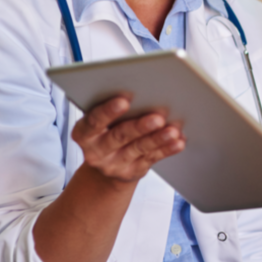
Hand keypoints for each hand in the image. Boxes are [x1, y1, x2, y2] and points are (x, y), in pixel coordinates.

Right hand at [71, 95, 185, 183]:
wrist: (107, 163)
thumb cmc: (106, 130)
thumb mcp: (102, 120)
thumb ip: (115, 107)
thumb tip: (143, 90)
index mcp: (84, 133)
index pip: (94, 121)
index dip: (108, 111)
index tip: (124, 101)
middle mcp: (96, 151)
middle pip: (119, 136)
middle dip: (140, 126)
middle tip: (157, 117)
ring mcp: (114, 164)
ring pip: (138, 148)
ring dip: (157, 139)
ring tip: (172, 130)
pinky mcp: (133, 171)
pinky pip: (152, 158)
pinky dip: (166, 149)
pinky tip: (177, 142)